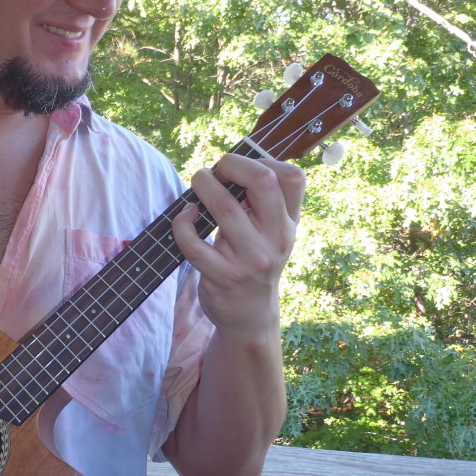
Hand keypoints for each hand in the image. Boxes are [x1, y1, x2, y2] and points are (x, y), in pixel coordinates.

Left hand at [171, 154, 304, 338]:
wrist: (250, 315)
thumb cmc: (255, 261)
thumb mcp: (271, 233)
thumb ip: (261, 202)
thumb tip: (229, 165)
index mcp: (289, 223)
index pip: (293, 177)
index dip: (264, 159)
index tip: (241, 168)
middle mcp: (277, 239)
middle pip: (263, 181)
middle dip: (232, 164)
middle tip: (216, 169)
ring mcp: (251, 259)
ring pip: (224, 208)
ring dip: (203, 187)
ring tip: (197, 185)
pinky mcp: (223, 276)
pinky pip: (194, 244)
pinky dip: (182, 223)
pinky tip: (184, 217)